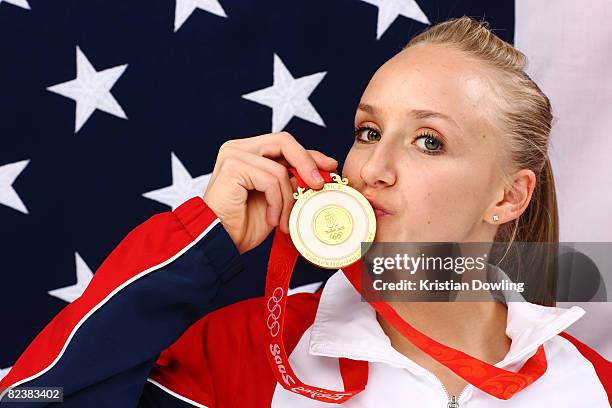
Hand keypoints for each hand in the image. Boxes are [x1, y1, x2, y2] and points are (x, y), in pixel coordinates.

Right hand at [203, 131, 337, 254]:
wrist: (219, 243)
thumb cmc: (244, 224)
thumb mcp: (276, 199)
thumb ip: (291, 181)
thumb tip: (319, 174)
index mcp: (248, 152)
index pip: (285, 144)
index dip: (309, 154)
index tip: (329, 167)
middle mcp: (238, 148)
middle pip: (284, 141)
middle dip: (307, 163)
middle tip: (319, 186)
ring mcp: (233, 155)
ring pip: (279, 169)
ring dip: (287, 199)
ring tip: (284, 221)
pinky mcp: (232, 167)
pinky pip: (270, 180)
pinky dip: (277, 203)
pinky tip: (272, 220)